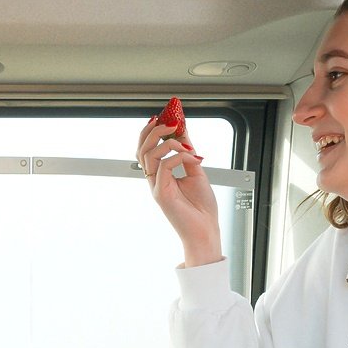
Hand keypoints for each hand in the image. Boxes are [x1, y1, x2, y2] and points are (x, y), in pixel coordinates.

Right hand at [135, 115, 221, 265]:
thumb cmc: (202, 208)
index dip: (151, 131)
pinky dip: (179, 157)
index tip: (162, 116)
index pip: (147, 148)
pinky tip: (193, 158)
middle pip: (141, 149)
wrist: (206, 231)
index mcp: (161, 175)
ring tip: (185, 143)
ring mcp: (156, 188)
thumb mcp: (197, 172)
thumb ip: (188, 153)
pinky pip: (164, 167)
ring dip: (168, 142)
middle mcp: (155, 180)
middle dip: (153, 131)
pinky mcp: (161, 195)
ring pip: (148, 155)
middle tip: (169, 121)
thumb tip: (184, 132)